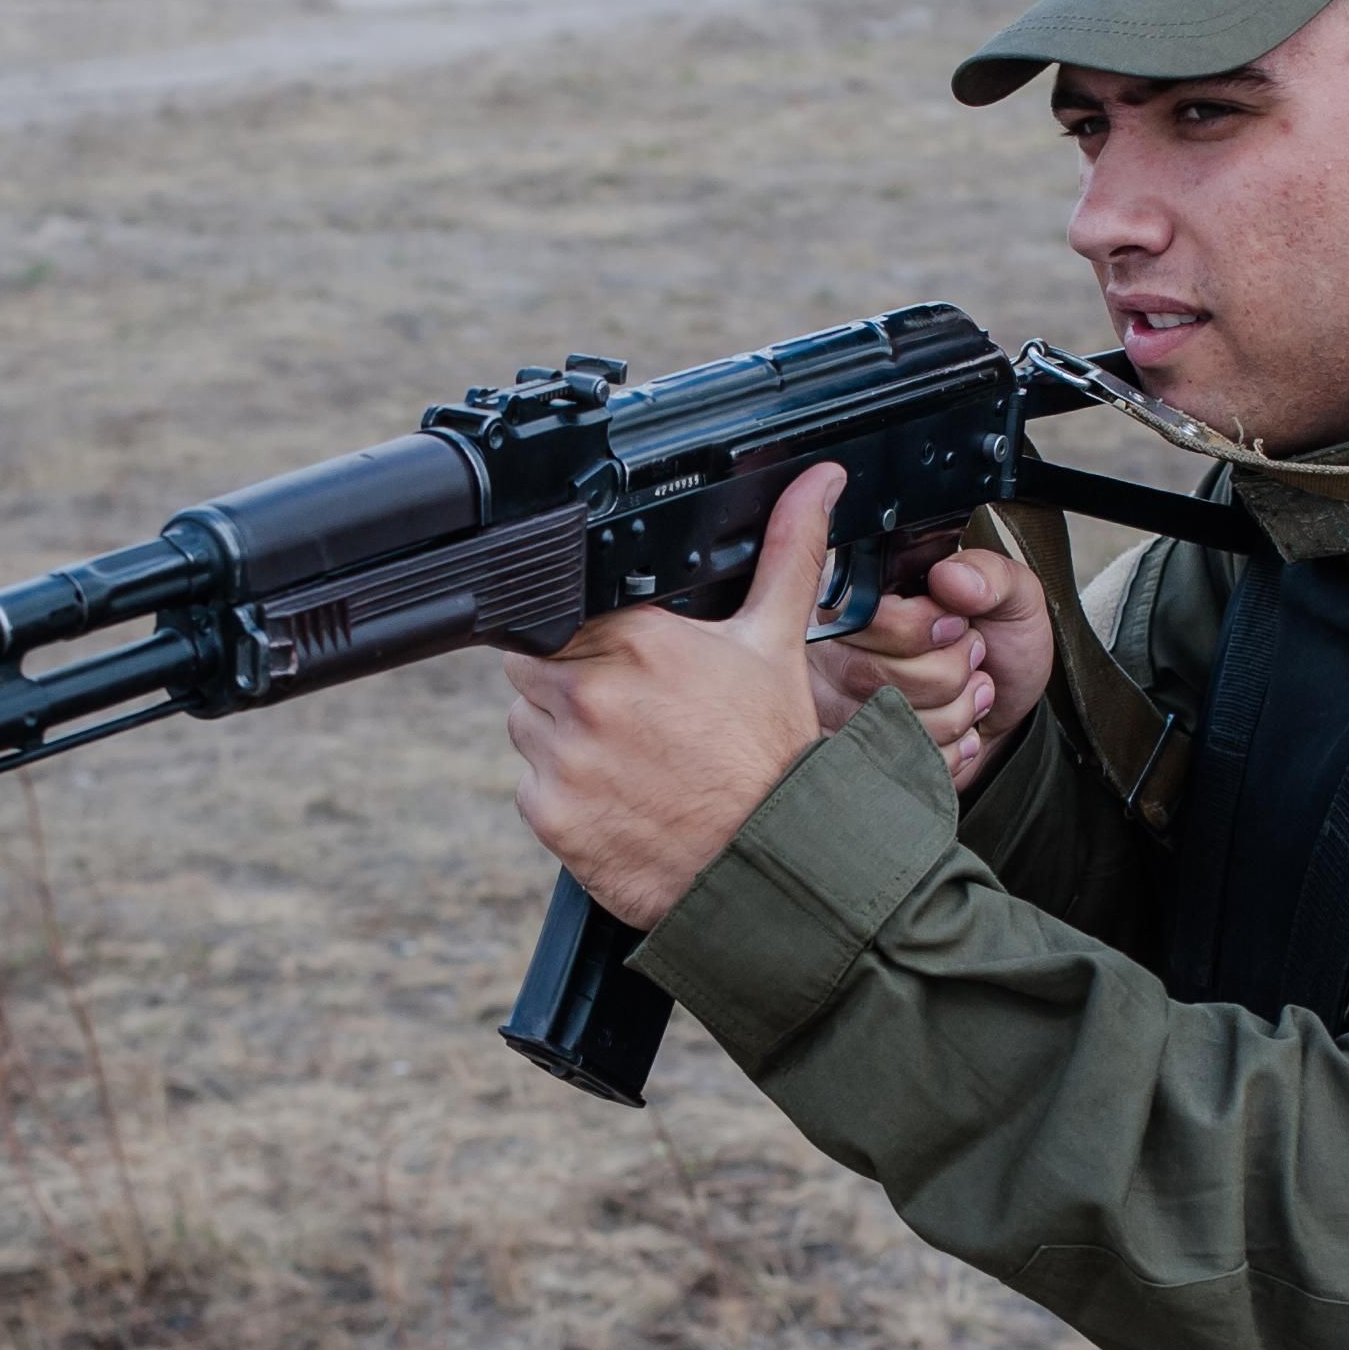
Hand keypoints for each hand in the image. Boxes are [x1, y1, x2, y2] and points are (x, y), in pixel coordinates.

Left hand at [505, 466, 842, 925]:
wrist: (773, 870)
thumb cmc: (775, 758)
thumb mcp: (778, 645)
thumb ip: (787, 552)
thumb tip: (820, 479)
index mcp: (636, 637)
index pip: (562, 607)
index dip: (588, 630)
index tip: (623, 655)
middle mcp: (587, 692)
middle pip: (536, 664)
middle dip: (573, 681)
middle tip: (637, 711)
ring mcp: (561, 756)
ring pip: (528, 725)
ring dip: (564, 736)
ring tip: (634, 756)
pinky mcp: (548, 813)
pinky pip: (534, 786)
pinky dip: (567, 793)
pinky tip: (622, 797)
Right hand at [808, 544, 1053, 792]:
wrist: (1008, 706)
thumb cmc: (999, 643)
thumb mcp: (1013, 597)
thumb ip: (989, 575)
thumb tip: (950, 578)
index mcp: (860, 595)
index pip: (857, 615)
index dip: (914, 628)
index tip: (959, 626)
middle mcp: (832, 649)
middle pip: (866, 675)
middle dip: (945, 674)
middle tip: (974, 657)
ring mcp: (833, 705)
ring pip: (882, 723)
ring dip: (952, 713)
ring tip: (973, 691)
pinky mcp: (853, 752)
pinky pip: (894, 764)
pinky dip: (945, 751)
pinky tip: (961, 729)